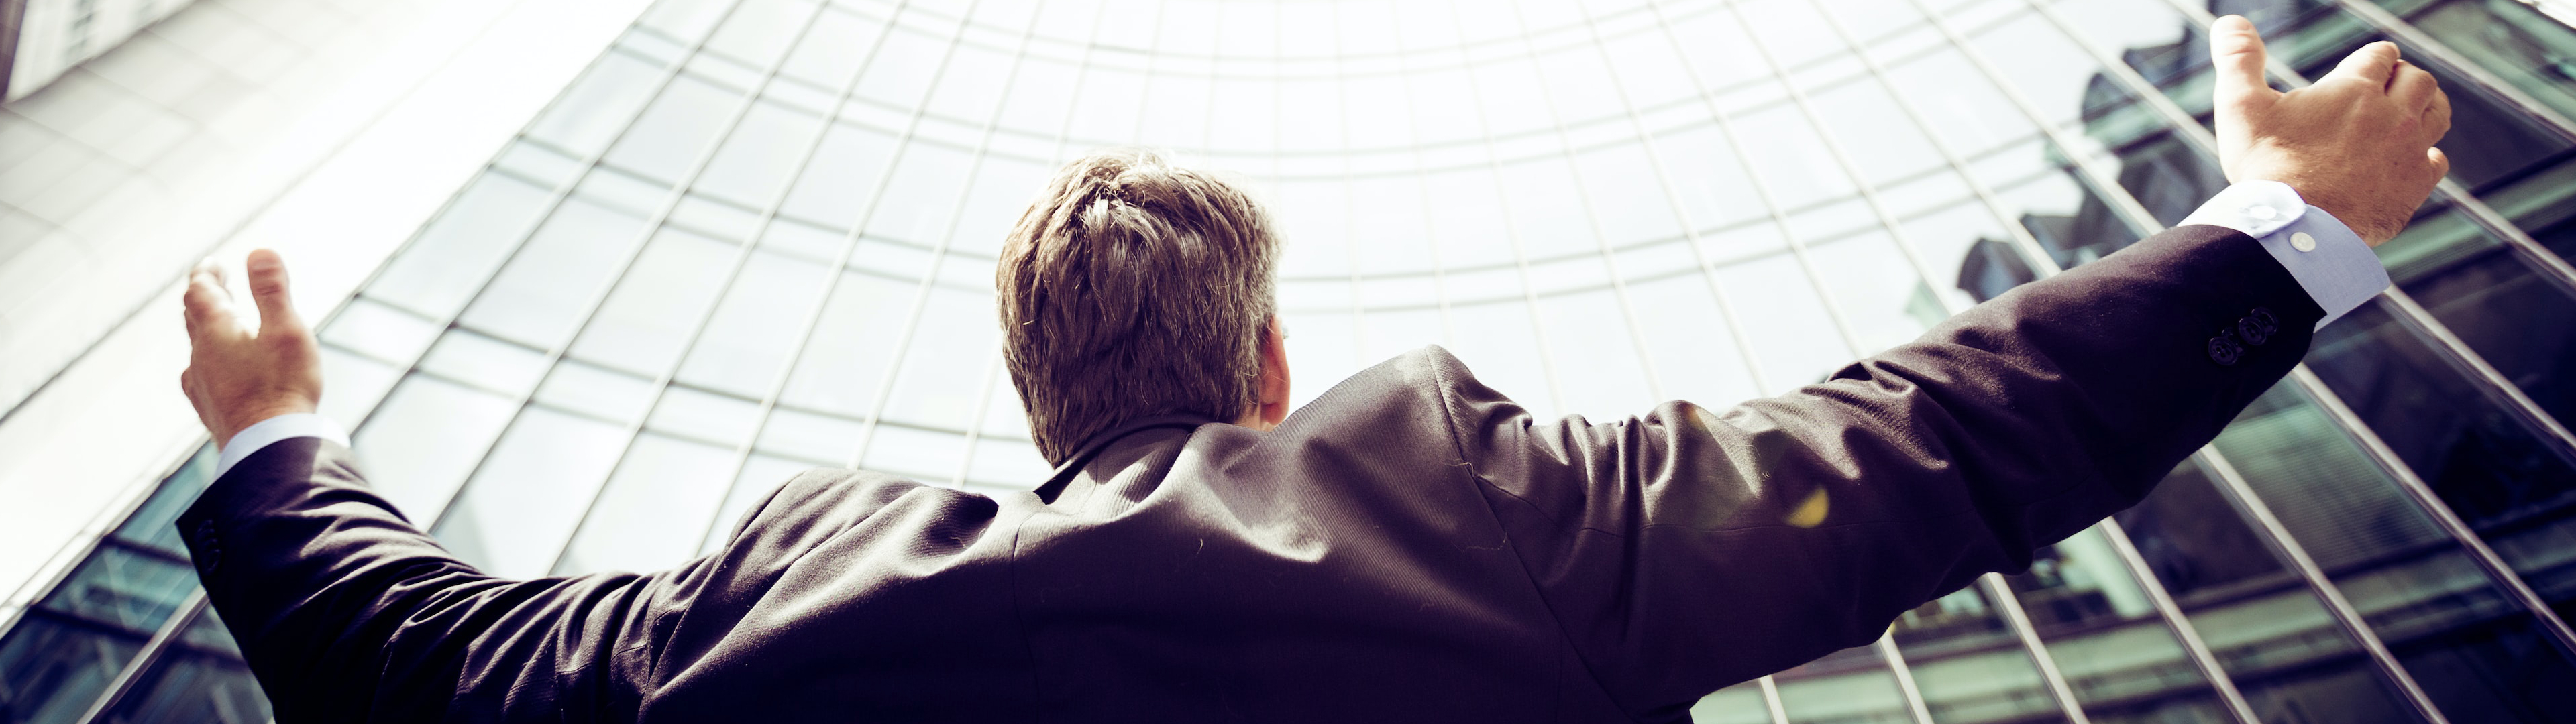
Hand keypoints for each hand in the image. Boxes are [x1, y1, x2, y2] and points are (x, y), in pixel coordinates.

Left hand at [182, 249, 322, 447]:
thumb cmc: (282, 386)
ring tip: (220, 324)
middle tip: (216, 283)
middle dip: (205, 296)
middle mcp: (201, 356)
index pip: (200, 292)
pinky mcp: (210, 408)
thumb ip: (272, 291)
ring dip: (206, 329)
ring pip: (197, 348)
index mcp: (216, 331)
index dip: (205, 274)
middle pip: (193, 317)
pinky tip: (214, 372)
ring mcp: (202, 384)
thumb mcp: (286, 330)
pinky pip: (201, 376)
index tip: (213, 263)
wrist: (269, 446)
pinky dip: (208, 361)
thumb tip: (258, 251)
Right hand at [2208, 15, 2450, 245]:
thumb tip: (2228, 22)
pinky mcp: (2414, 187)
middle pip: (2417, 79)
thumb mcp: (2241, 106)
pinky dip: (2427, 155)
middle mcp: (2393, 114)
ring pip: (2437, 113)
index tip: (2360, 67)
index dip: (2371, 58)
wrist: (2294, 226)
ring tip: (2408, 111)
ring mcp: (2408, 151)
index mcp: (2356, 88)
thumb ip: (2239, 59)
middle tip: (2385, 86)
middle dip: (2402, 77)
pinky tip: (2410, 160)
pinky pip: (2437, 161)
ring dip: (2425, 106)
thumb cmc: (2266, 166)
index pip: (2381, 55)